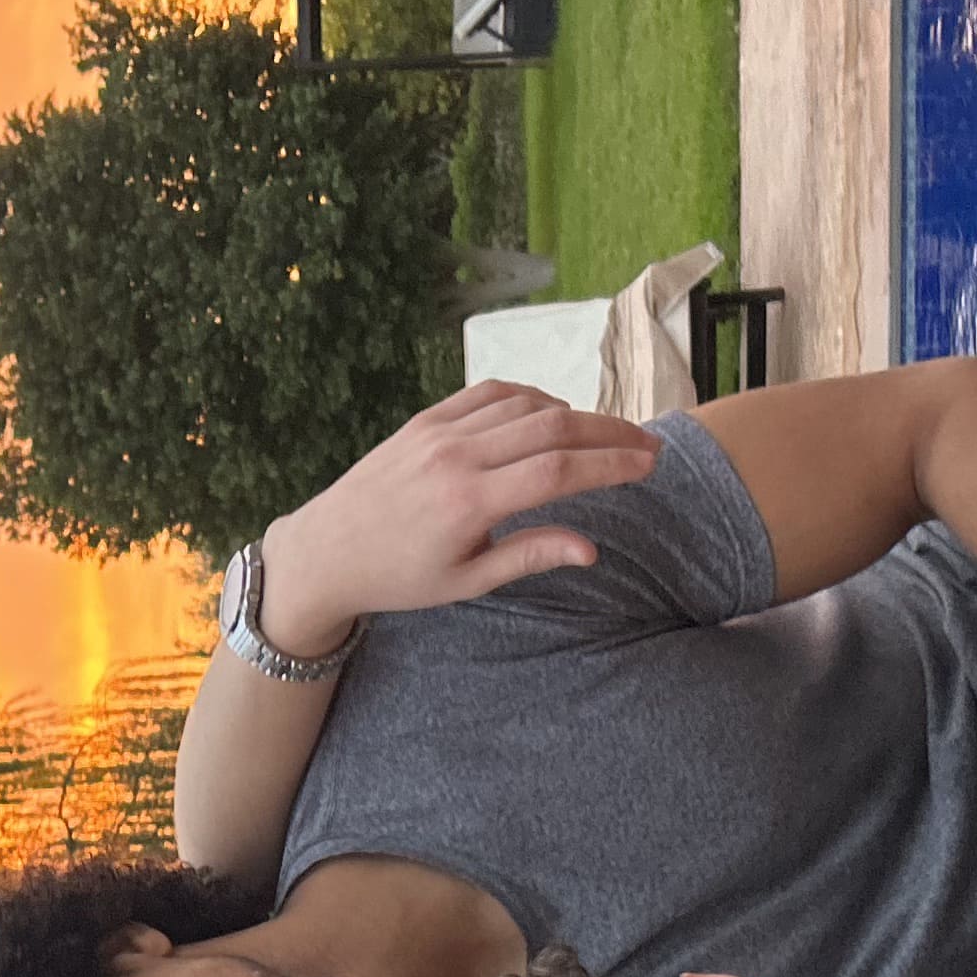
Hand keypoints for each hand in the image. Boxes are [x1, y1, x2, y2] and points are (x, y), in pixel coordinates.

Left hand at [257, 382, 666, 655]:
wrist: (327, 551)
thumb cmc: (398, 577)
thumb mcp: (467, 581)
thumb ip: (530, 556)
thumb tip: (592, 549)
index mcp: (469, 503)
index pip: (560, 471)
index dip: (612, 464)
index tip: (649, 464)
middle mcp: (456, 457)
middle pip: (554, 428)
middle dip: (609, 434)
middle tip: (648, 445)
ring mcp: (439, 432)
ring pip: (525, 405)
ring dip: (574, 415)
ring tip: (607, 436)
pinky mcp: (425, 419)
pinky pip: (490, 395)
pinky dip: (530, 399)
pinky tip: (553, 414)